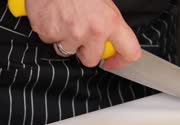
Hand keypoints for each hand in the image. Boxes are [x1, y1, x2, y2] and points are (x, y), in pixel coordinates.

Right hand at [26, 0, 140, 68]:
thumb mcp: (104, 2)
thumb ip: (110, 24)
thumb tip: (111, 40)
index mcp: (111, 22)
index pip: (129, 52)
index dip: (121, 61)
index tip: (112, 62)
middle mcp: (93, 30)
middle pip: (91, 60)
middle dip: (85, 51)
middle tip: (81, 34)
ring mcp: (70, 33)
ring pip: (68, 51)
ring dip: (67, 41)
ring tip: (66, 20)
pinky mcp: (50, 32)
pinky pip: (51, 41)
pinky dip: (52, 32)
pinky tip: (54, 17)